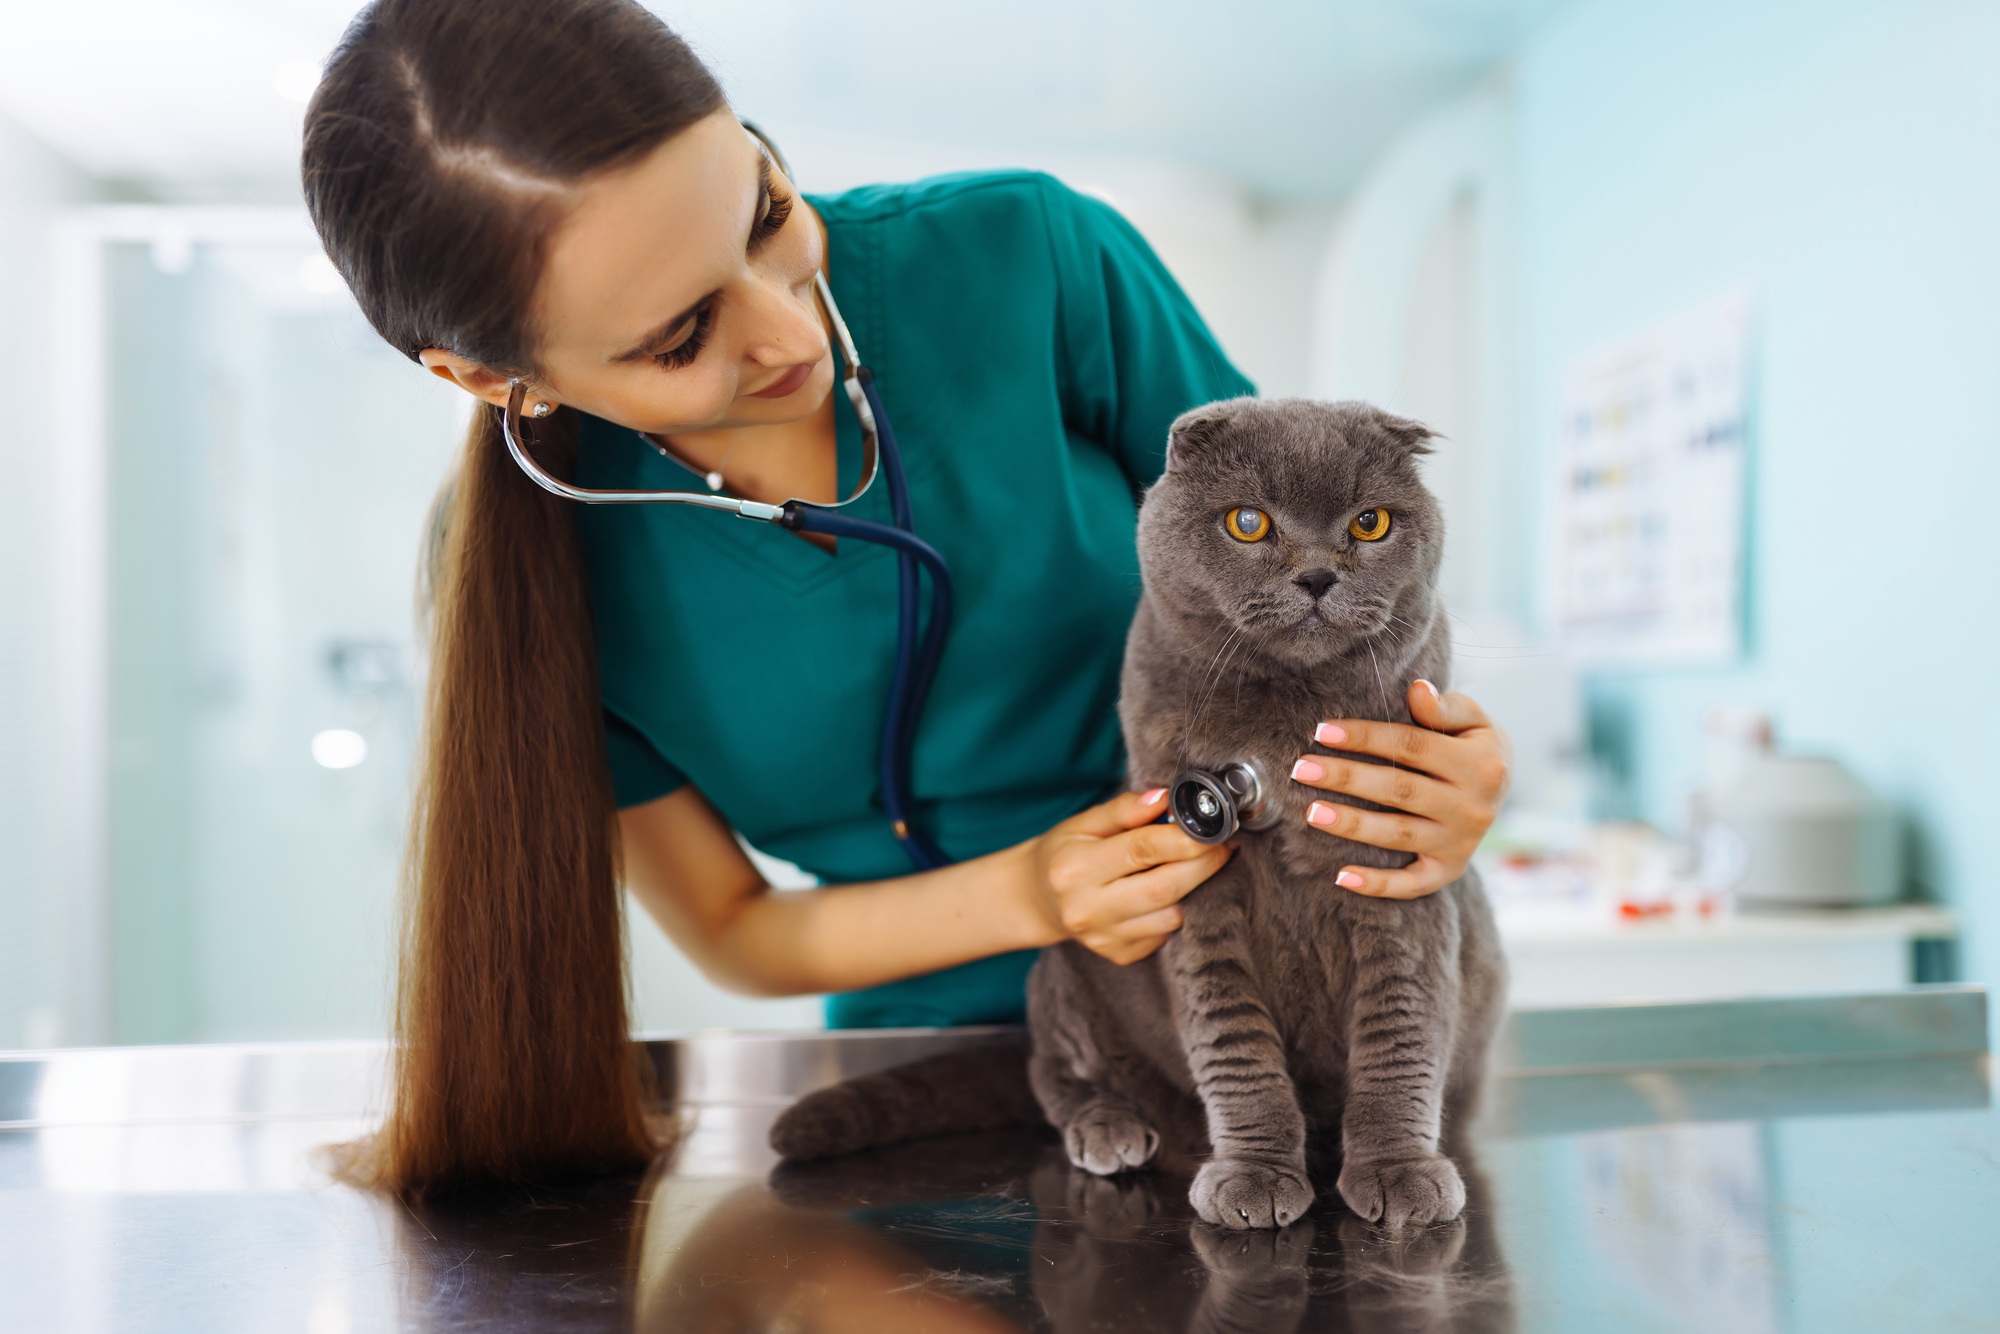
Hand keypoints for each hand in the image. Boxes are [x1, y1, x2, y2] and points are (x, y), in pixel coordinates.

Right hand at [1027, 788, 1233, 964]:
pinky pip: (1164, 935)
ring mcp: (1102, 938)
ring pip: (1170, 917)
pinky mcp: (1118, 955)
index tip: (1214, 827)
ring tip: (1193, 867)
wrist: (1037, 898)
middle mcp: (1085, 908)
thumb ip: (1124, 810)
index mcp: (1074, 868)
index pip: (1141, 850)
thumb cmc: (1065, 852)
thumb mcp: (1084, 822)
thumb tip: (1164, 798)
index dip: (1185, 838)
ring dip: (1193, 891)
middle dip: (1202, 865)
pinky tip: (1166, 895)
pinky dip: (1173, 912)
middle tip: (1222, 846)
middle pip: (1163, 889)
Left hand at [1288, 680, 1509, 900]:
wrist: (1503, 786)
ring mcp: (1461, 843)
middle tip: (1301, 770)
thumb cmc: (1472, 743)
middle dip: (1347, 779)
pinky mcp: (1449, 870)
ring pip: (1399, 835)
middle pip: (1399, 791)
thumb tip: (1418, 689)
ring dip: (1353, 826)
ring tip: (1312, 812)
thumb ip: (1445, 706)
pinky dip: (1378, 884)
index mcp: (1479, 764)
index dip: (1366, 738)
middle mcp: (1473, 807)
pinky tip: (1341, 877)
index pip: (1412, 747)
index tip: (1321, 731)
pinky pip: (1412, 883)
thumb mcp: (1473, 718)